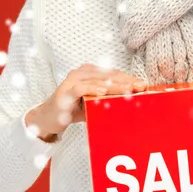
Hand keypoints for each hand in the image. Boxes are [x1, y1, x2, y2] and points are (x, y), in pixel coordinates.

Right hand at [24, 64, 147, 141]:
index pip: (114, 74)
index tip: (144, 85)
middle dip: (127, 81)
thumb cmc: (74, 110)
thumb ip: (109, 99)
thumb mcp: (95, 103)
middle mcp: (83, 72)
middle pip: (109, 75)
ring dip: (115, 86)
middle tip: (141, 87)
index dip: (130, 79)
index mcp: (91, 73)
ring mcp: (73, 80)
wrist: (48, 119)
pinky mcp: (65, 90)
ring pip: (98, 80)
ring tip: (129, 90)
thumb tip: (132, 101)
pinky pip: (81, 88)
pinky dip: (93, 89)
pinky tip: (103, 92)